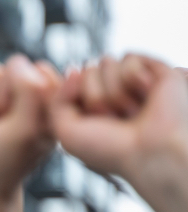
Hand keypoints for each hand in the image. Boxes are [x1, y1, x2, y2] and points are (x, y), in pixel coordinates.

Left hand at [50, 55, 187, 183]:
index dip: (76, 100)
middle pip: (87, 69)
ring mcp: (132, 80)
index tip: (93, 124)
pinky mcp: (155, 70)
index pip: (71, 80)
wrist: (151, 153)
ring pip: (106, 62)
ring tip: (132, 111)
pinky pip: (129, 58)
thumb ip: (56, 99)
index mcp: (90, 104)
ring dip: (115, 92)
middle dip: (95, 96)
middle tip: (115, 119)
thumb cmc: (110, 149)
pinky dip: (134, 79)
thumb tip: (75, 69)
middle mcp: (111, 90)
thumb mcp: (66, 130)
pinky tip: (147, 95)